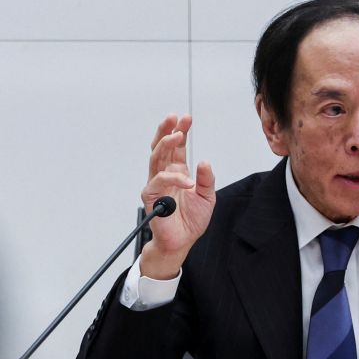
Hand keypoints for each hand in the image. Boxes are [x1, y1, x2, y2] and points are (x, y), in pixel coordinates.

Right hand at [139, 114, 215, 278]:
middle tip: (174, 117)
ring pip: (156, 158)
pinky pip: (159, 182)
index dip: (180, 131)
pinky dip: (173, 178)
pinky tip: (187, 180)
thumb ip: (206, 180)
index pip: (177, 147)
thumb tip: (205, 162)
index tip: (186, 118)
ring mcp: (157, 184)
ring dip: (165, 144)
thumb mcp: (207, 197)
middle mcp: (166, 175)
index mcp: (178, 171)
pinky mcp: (152, 196)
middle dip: (167, 130)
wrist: (182, 241)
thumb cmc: (191, 220)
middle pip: (161, 146)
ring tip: (177, 135)